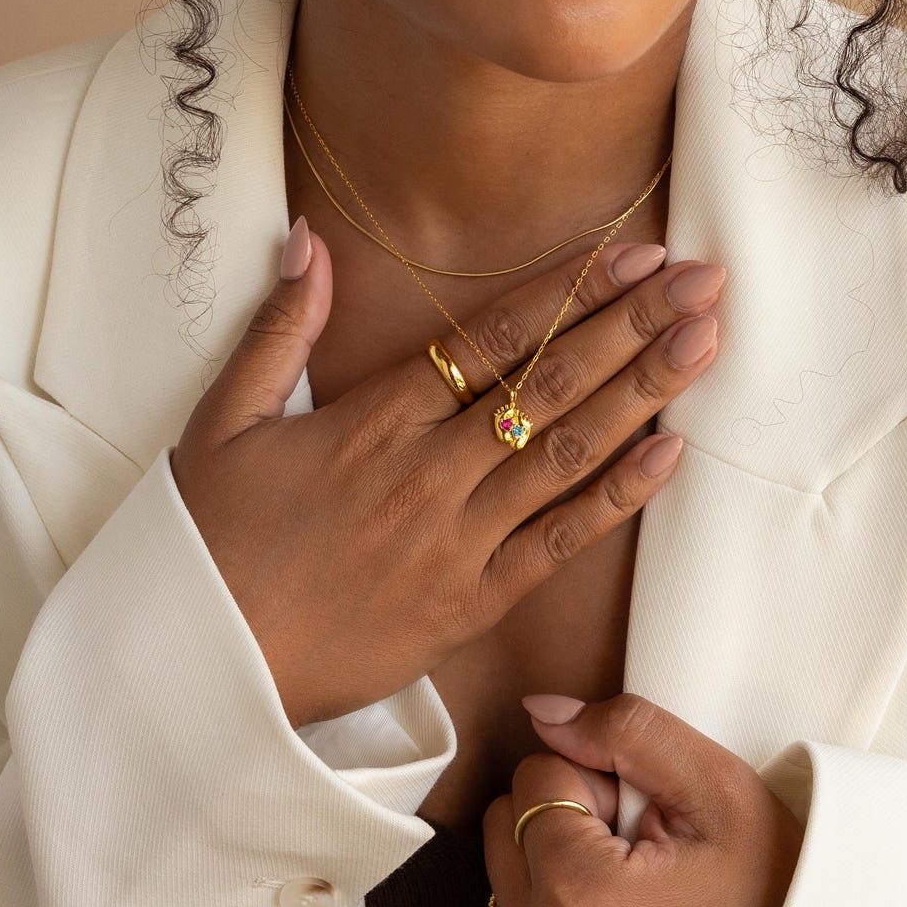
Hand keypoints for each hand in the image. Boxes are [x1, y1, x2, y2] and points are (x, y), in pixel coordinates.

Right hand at [171, 221, 724, 726]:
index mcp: (373, 419)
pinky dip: (617, 498)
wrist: (200, 666)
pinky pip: (557, 545)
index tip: (634, 253)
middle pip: (551, 384)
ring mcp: (456, 541)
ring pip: (567, 453)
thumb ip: (281, 327)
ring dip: (644, 393)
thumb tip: (311, 240)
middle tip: (703, 279)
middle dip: (633, 325)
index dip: (570, 290)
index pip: (493, 337)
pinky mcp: (469, 605)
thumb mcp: (226, 419)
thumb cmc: (209, 538)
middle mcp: (429, 472)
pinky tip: (671, 452)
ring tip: (706, 341)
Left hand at [484, 693, 805, 906]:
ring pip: (506, 865)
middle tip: (637, 845)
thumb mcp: (719, 791)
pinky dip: (553, 905)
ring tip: (630, 883)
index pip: (534, 773)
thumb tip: (544, 711)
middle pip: (508, 817)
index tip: (642, 818)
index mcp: (576, 897)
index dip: (594, 778)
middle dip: (566, 814)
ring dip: (556, 858)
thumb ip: (626, 730)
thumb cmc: (766, 897)